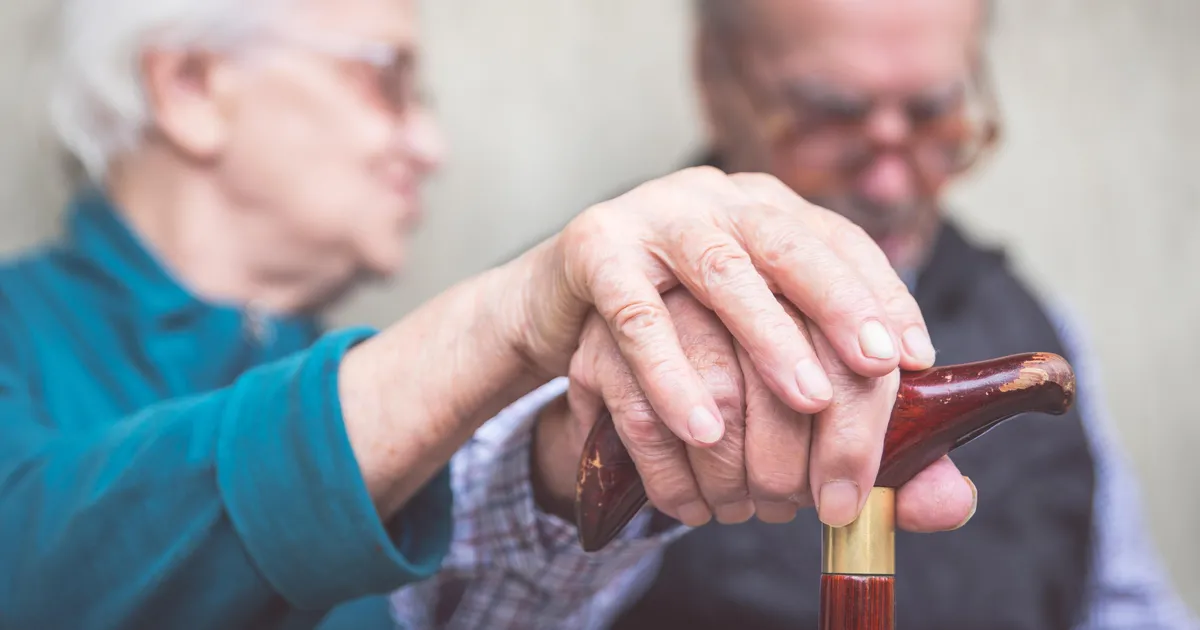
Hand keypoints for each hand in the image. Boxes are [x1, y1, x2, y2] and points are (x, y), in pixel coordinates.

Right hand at [514, 167, 938, 523]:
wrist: (558, 306)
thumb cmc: (673, 336)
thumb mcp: (749, 359)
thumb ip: (845, 427)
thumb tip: (948, 504)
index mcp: (765, 212)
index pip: (838, 242)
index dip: (881, 295)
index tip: (914, 359)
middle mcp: (717, 201)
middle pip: (789, 244)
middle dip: (841, 304)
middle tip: (879, 367)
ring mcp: (653, 218)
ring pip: (720, 271)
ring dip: (768, 337)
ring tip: (808, 400)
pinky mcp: (595, 251)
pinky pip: (637, 316)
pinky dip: (672, 374)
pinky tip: (704, 427)